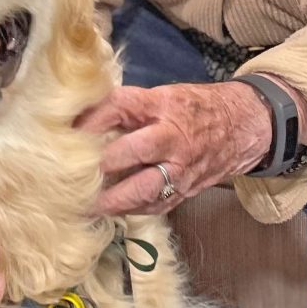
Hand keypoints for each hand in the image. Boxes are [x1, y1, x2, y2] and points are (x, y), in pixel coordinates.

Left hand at [76, 81, 272, 214]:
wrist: (241, 126)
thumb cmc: (192, 109)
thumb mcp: (160, 96)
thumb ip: (124, 107)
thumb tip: (80, 119)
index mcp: (162, 106)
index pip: (120, 107)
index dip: (92, 120)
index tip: (65, 132)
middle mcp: (172, 139)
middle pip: (132, 151)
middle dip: (101, 165)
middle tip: (70, 176)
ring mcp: (181, 169)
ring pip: (143, 189)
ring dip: (111, 200)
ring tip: (84, 206)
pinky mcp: (185, 191)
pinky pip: (153, 206)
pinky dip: (129, 210)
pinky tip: (109, 211)